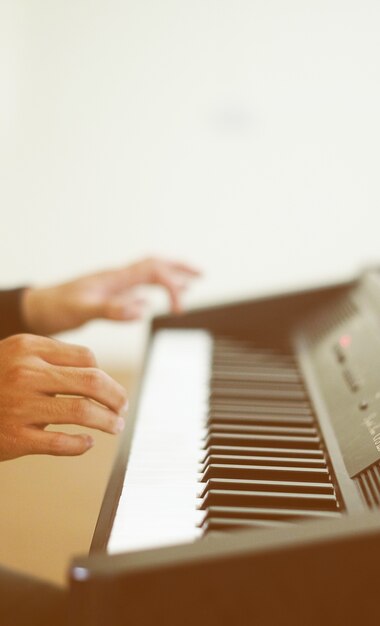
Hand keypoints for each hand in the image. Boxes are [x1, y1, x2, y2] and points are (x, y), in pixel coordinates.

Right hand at [0, 334, 127, 459]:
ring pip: (82, 412)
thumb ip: (51, 357)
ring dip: (107, 420)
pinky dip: (81, 444)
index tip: (112, 389)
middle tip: (124, 407)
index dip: (106, 375)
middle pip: (92, 382)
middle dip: (117, 397)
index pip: (86, 358)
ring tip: (115, 426)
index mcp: (29, 348)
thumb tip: (96, 371)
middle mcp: (25, 373)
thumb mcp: (16, 354)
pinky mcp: (15, 437)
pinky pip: (61, 443)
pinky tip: (87, 443)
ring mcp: (20, 406)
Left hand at [21, 257, 200, 335]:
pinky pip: (137, 288)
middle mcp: (118, 278)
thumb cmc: (56, 308)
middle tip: (202, 273)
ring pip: (149, 275)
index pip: (154, 273)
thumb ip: (110, 309)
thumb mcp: (82, 310)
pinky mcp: (109, 295)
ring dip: (170, 276)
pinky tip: (154, 301)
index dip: (173, 287)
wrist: (37, 308)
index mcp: (115, 278)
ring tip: (192, 282)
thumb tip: (142, 310)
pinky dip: (153, 291)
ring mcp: (114, 285)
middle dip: (180, 267)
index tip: (179, 311)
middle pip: (156, 264)